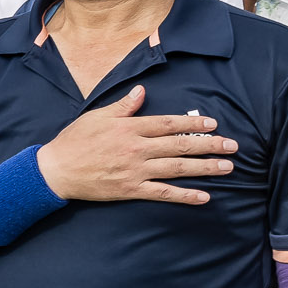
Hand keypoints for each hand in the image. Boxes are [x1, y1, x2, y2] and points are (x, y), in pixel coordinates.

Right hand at [35, 86, 234, 205]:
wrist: (56, 170)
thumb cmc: (74, 141)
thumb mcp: (96, 117)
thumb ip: (122, 106)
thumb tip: (141, 92)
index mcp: (129, 128)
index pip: (168, 124)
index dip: (192, 123)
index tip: (212, 123)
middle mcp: (137, 149)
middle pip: (180, 146)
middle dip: (209, 145)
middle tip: (232, 145)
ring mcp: (136, 170)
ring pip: (178, 168)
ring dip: (205, 167)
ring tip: (227, 166)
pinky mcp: (131, 189)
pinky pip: (163, 193)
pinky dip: (185, 195)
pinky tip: (203, 196)